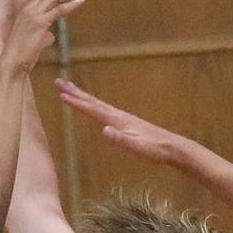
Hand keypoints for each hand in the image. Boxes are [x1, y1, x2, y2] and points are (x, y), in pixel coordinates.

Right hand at [0, 0, 86, 74]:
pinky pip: (58, 9)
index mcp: (24, 11)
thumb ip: (42, 35)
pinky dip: (71, 4)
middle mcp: (27, 9)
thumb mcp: (32, 40)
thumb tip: (51, 37)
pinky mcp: (40, 22)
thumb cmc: (21, 56)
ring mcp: (33, 14)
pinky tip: (80, 2)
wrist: (12, 63)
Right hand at [55, 79, 188, 164]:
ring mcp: (123, 118)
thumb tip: (104, 130)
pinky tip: (95, 108)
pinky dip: (94, 105)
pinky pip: (104, 110)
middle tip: (59, 82)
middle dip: (75, 93)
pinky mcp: (127, 123)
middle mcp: (119, 115)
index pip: (93, 109)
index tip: (61, 94)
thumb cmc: (155, 150)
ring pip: (98, 104)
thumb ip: (121, 140)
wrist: (173, 148)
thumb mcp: (137, 147)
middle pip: (93, 101)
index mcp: (118, 120)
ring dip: (83, 97)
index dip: (76, 103)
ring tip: (71, 90)